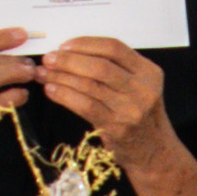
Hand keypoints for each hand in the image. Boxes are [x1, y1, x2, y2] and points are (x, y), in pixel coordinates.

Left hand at [30, 35, 165, 154]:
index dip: (86, 44)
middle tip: (49, 59)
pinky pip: (85, 106)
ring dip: (61, 77)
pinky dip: (64, 96)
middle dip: (69, 60)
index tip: (64, 45)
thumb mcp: (138, 86)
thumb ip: (116, 68)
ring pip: (90, 85)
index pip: (114, 48)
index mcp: (148, 72)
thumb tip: (72, 52)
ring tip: (44, 74)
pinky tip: (51, 90)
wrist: (153, 151)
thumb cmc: (139, 114)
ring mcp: (130, 109)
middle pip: (100, 66)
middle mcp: (142, 89)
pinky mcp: (116, 127)